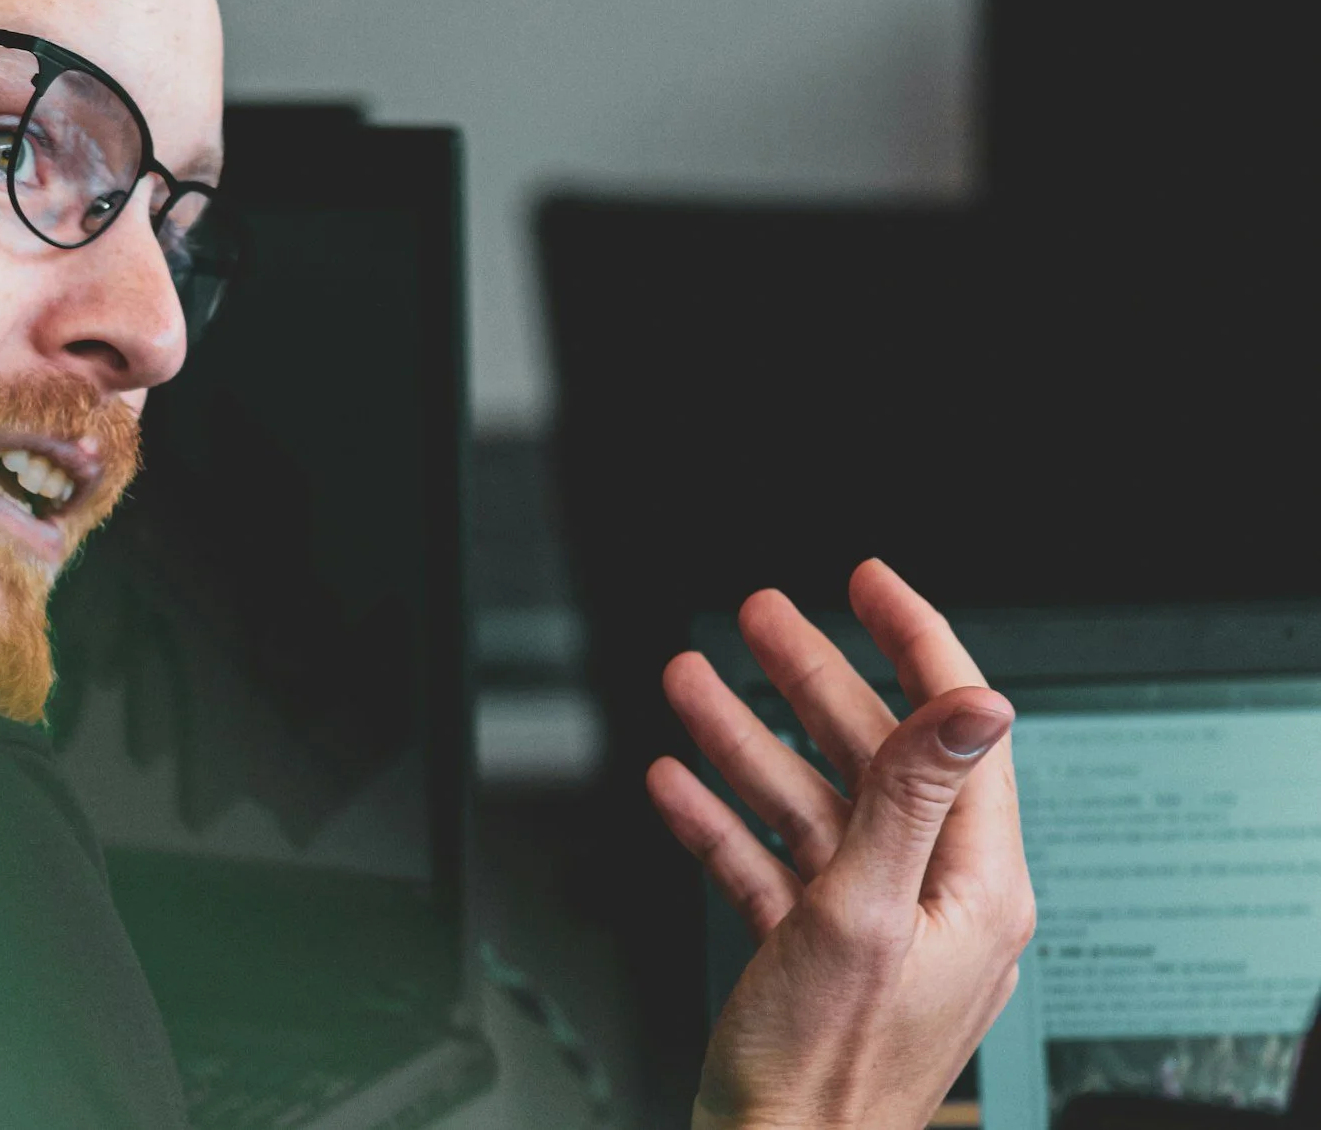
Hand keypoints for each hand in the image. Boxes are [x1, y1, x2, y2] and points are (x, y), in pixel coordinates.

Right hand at [646, 559, 1034, 1129]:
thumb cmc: (826, 1072)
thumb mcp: (863, 912)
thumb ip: (913, 797)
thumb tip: (978, 705)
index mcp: (972, 888)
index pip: (956, 733)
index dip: (915, 644)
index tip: (870, 585)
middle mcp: (931, 902)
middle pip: (870, 755)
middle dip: (808, 676)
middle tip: (762, 616)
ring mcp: (870, 929)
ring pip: (808, 802)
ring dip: (745, 740)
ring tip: (692, 682)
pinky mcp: (814, 957)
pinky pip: (769, 863)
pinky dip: (722, 820)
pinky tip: (679, 786)